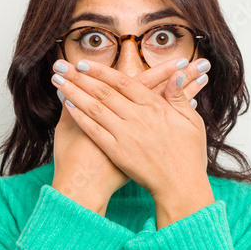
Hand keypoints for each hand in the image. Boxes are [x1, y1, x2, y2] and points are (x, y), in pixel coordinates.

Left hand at [50, 55, 213, 222]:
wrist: (180, 186)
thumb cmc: (188, 156)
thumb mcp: (191, 122)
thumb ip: (178, 97)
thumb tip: (176, 75)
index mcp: (155, 107)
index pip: (122, 82)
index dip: (101, 71)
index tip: (84, 63)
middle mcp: (137, 117)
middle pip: (103, 91)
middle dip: (80, 77)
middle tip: (61, 66)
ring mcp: (125, 134)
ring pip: (94, 108)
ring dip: (74, 93)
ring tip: (58, 82)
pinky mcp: (117, 152)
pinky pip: (94, 130)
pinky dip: (80, 117)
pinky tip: (68, 106)